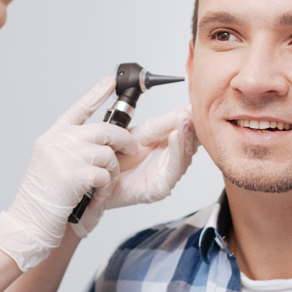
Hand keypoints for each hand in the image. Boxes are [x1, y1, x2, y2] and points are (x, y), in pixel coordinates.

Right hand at [0, 77, 135, 271]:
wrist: (28, 223)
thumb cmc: (43, 199)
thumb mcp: (51, 165)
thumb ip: (70, 149)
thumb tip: (100, 143)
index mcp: (51, 137)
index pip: (77, 110)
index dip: (95, 94)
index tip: (109, 82)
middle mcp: (56, 142)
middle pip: (102, 130)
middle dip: (122, 140)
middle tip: (130, 149)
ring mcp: (63, 156)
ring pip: (107, 154)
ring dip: (112, 173)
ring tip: (101, 186)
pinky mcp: (72, 174)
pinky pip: (104, 175)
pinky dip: (105, 188)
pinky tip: (95, 196)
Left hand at [71, 104, 198, 237]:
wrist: (97, 179)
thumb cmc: (115, 159)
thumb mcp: (139, 134)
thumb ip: (161, 123)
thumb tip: (183, 109)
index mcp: (167, 145)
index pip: (186, 130)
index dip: (191, 117)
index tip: (194, 103)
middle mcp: (170, 160)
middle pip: (190, 143)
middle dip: (191, 126)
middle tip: (192, 110)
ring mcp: (166, 174)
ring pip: (185, 155)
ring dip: (186, 136)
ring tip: (184, 120)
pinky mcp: (160, 188)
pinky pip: (173, 170)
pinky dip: (177, 153)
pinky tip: (175, 137)